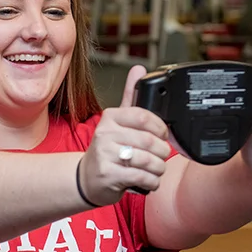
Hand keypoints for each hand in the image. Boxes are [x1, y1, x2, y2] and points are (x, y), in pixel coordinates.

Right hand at [78, 65, 172, 206]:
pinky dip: (152, 181)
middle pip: (149, 141)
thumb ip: (130, 96)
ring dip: (158, 168)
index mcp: (110, 118)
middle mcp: (105, 134)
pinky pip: (141, 177)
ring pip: (148, 160)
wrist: (87, 178)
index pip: (144, 116)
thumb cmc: (107, 150)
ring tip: (155, 169)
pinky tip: (148, 180)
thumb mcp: (117, 122)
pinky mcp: (108, 174)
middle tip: (161, 156)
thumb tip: (139, 69)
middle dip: (162, 152)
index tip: (163, 135)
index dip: (160, 128)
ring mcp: (104, 154)